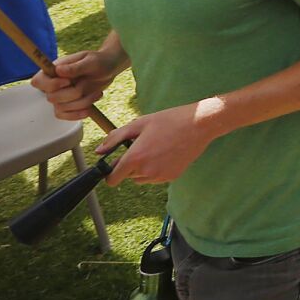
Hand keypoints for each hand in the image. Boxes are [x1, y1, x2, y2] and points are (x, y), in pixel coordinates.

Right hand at [31, 48, 122, 120]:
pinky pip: (64, 116)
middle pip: (52, 98)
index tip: (68, 81)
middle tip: (87, 84)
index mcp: (54, 70)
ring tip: (97, 93)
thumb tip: (58, 70)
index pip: (38, 81)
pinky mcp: (67, 105)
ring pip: (60, 108)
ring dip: (81, 103)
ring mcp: (60, 95)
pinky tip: (89, 109)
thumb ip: (76, 67)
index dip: (51, 85)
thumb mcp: (91, 61)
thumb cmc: (98, 61)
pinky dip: (77, 114)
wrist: (108, 69)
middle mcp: (53, 84)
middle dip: (73, 94)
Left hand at [97, 102, 217, 186]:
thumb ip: (115, 138)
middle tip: (142, 147)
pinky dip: (157, 169)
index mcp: (135, 157)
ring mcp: (160, 176)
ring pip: (141, 178)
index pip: (112, 179)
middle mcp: (146, 171)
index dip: (110, 172)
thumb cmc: (169, 121)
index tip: (115, 164)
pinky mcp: (172, 177)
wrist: (199, 125)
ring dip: (143, 169)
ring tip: (156, 149)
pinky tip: (166, 153)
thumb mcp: (139, 124)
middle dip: (130, 165)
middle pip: (127, 177)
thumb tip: (99, 151)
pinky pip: (156, 178)